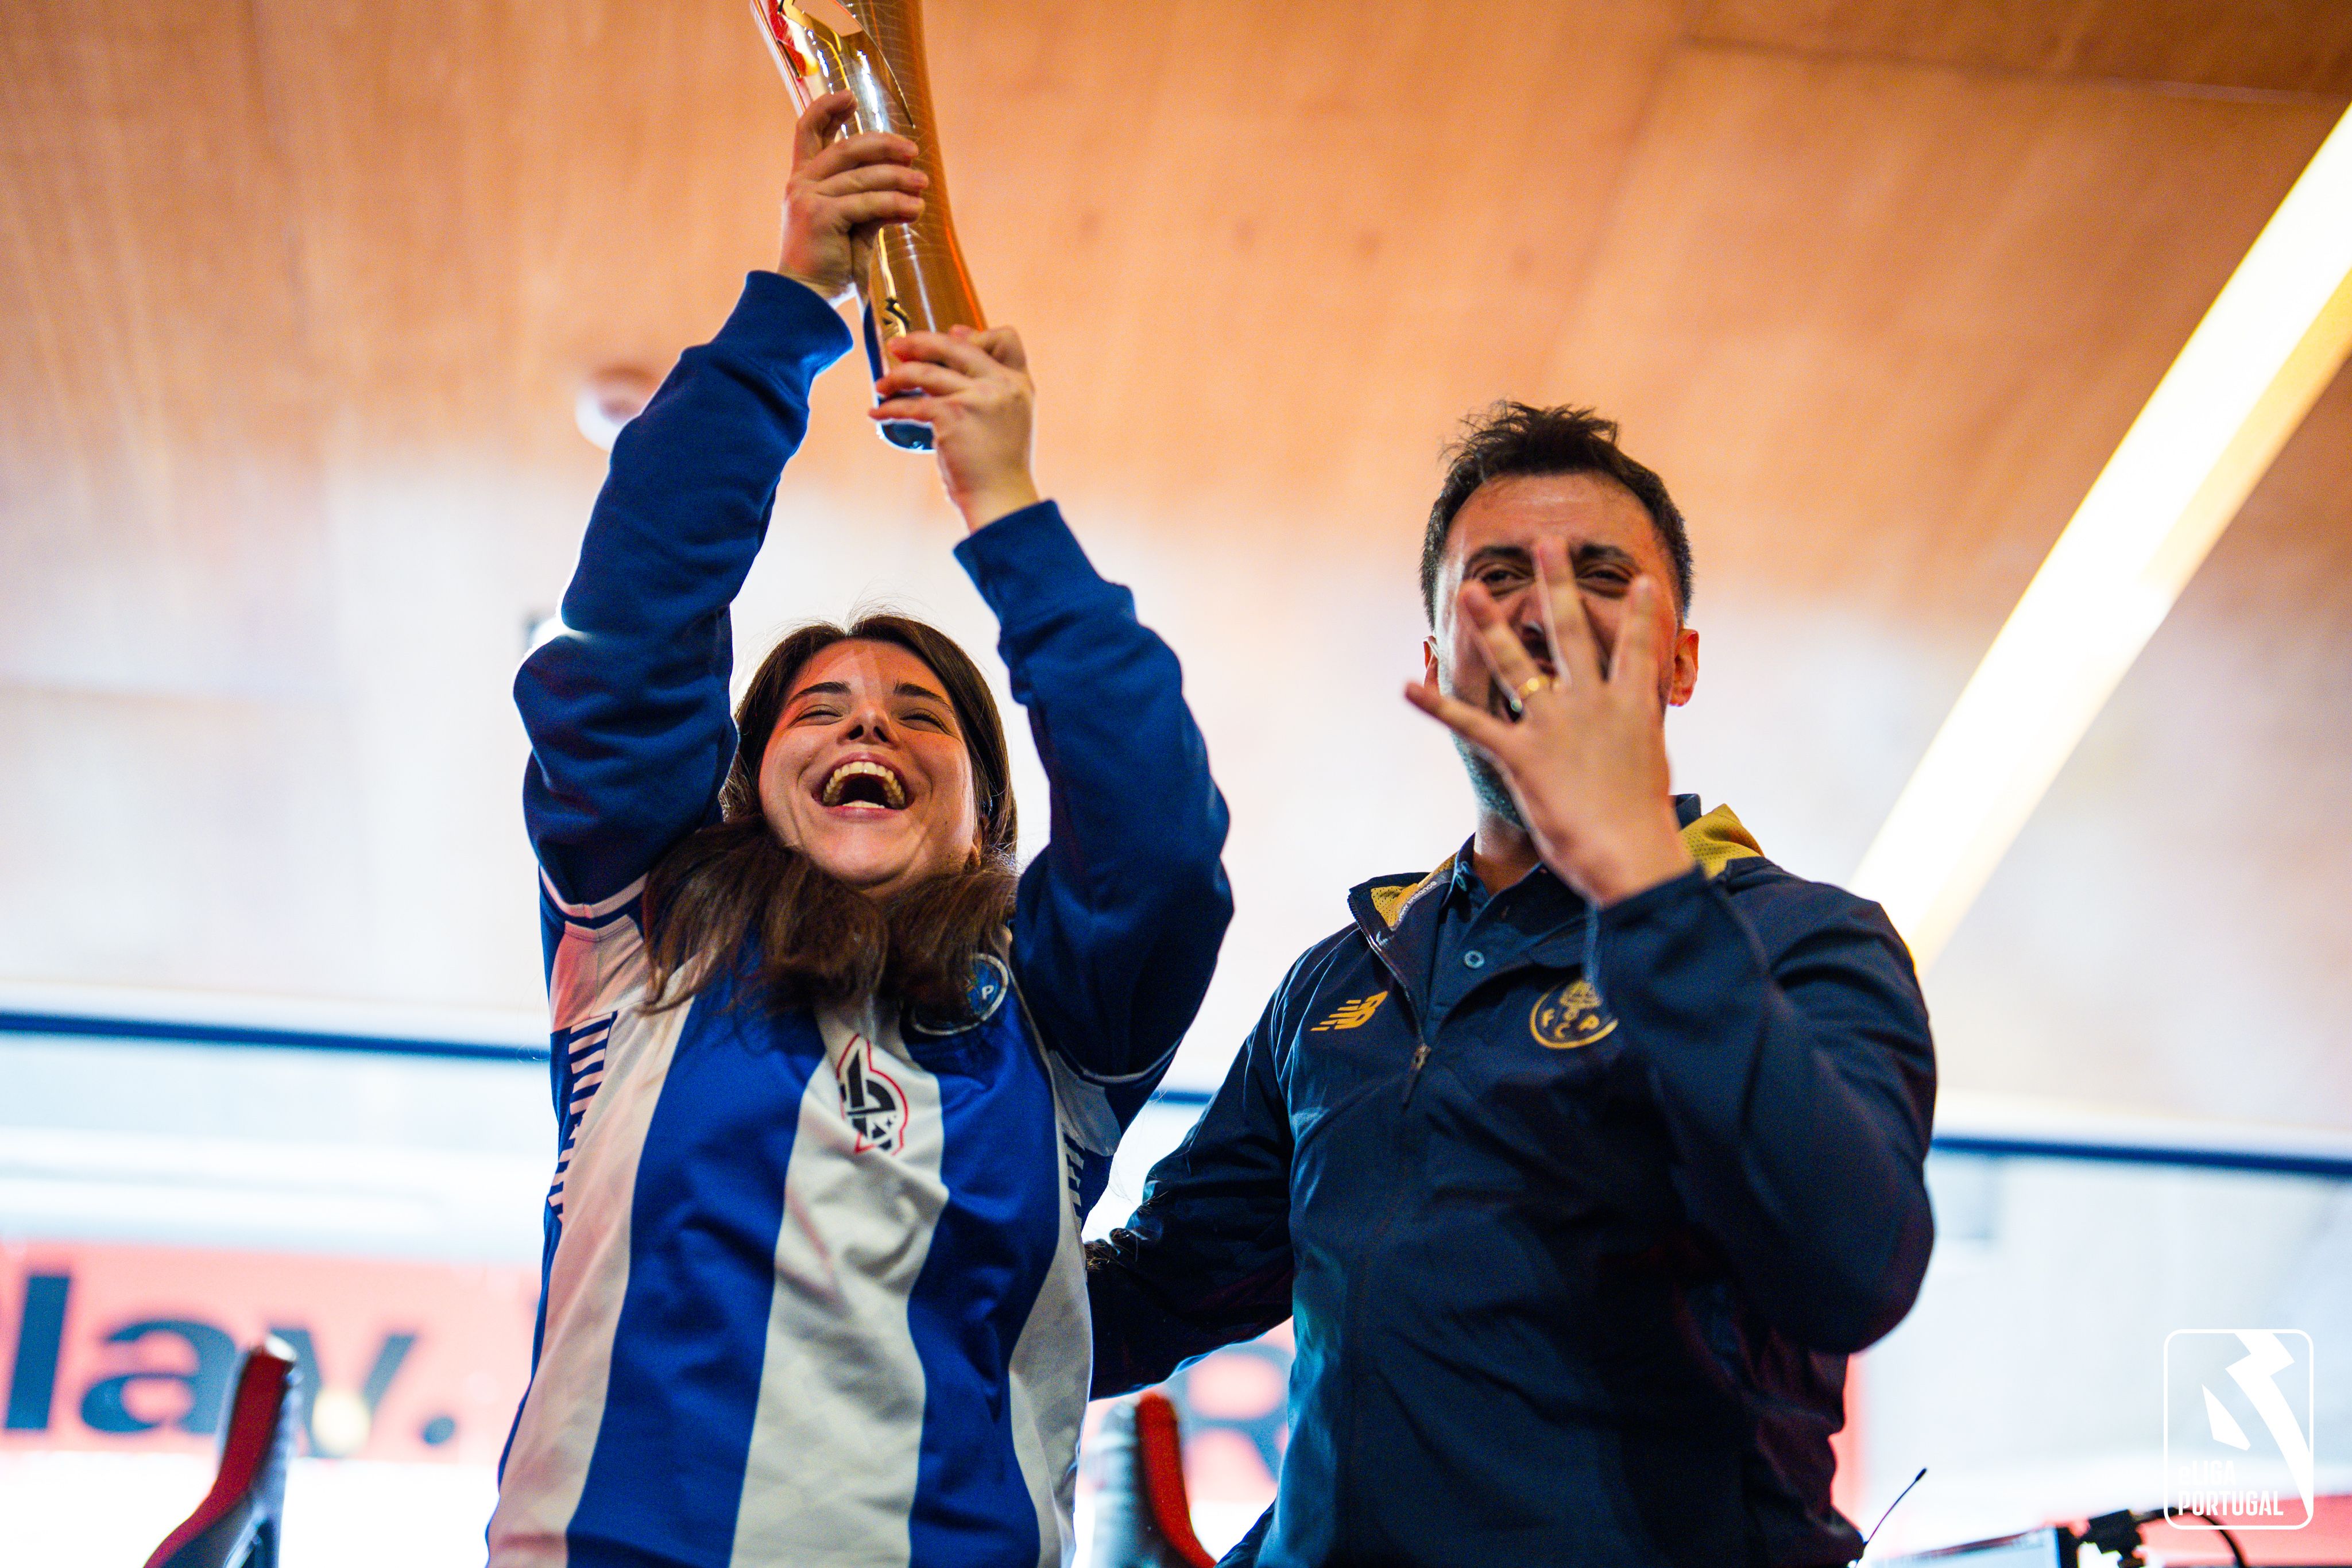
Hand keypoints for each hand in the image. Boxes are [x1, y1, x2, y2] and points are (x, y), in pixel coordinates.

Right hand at [776, 92, 926, 303]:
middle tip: (913, 151)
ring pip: (864, 176)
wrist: (805, 299)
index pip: (808, 131)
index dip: (828, 108)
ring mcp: (808, 197)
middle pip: (848, 147)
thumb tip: (905, 191)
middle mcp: (802, 183)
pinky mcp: (820, 215)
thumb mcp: (852, 227)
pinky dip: (895, 204)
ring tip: (922, 185)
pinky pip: (867, 202)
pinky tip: (915, 210)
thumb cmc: (829, 266)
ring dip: (899, 179)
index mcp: (803, 180)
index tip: (852, 97)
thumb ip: (869, 203)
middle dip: (884, 144)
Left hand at [871, 325, 1040, 530]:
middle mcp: (1001, 384)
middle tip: (895, 347)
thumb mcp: (1009, 421)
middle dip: (920, 341)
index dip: (975, 333)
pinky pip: (913, 404)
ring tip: (881, 385)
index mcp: (1019, 383)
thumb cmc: (1000, 466)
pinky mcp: (954, 415)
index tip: (951, 334)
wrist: (1001, 498)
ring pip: (926, 372)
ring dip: (897, 376)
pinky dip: (890, 409)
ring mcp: (978, 397)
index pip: (1005, 338)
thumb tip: (951, 376)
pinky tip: (877, 413)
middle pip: (955, 346)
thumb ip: (992, 395)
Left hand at [1404, 540, 1693, 904]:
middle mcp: (1591, 703)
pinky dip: (1437, 706)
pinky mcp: (1521, 754)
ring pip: (1516, 663)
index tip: (1639, 579)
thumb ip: (1638, 738)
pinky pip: (1472, 724)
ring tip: (1470, 590)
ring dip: (1490, 625)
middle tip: (1546, 543)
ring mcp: (1554, 725)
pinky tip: (1409, 687)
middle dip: (1557, 584)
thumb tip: (1639, 731)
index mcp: (1631, 707)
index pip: (1635, 649)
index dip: (1640, 613)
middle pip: (1572, 632)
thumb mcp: (1649, 768)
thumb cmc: (1642, 822)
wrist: (1631, 854)